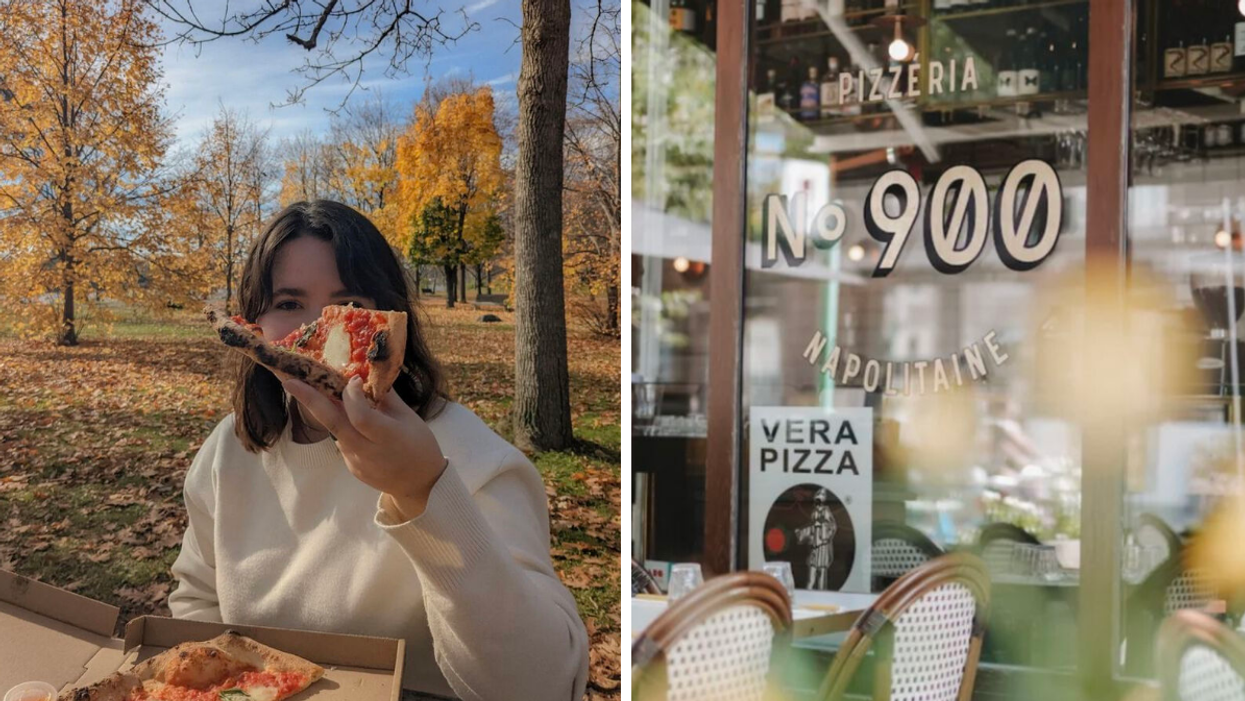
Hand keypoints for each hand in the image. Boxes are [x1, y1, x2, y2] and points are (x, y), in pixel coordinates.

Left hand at [282, 376, 446, 518]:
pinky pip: (342, 441)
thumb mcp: (410, 418)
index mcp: (387, 436)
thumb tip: (367, 374)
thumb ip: (386, 397)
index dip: (352, 395)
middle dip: (309, 400)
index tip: (353, 378)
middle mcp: (367, 451)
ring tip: (315, 390)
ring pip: (335, 431)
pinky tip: (347, 417)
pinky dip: (341, 426)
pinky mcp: (351, 468)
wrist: (420, 485)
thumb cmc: (420, 446)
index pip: (360, 415)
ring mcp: (356, 462)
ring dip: (324, 410)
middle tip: (290, 381)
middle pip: (333, 423)